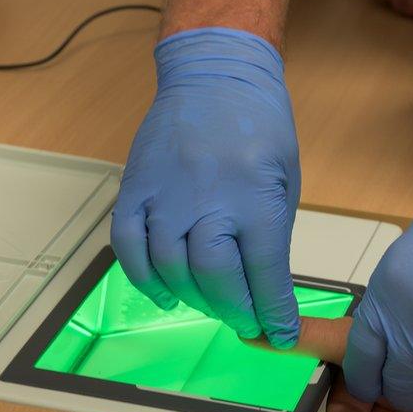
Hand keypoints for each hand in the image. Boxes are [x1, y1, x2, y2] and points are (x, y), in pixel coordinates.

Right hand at [112, 28, 301, 348]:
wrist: (215, 76)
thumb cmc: (261, 129)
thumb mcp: (284, 180)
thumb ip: (271, 235)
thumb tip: (263, 291)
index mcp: (254, 197)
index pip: (264, 273)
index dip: (274, 313)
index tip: (280, 335)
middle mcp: (208, 199)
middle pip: (214, 278)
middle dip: (234, 311)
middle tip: (245, 321)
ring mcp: (165, 194)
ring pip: (170, 268)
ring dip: (193, 300)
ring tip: (212, 305)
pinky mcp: (136, 188)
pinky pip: (128, 246)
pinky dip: (144, 280)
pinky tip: (166, 295)